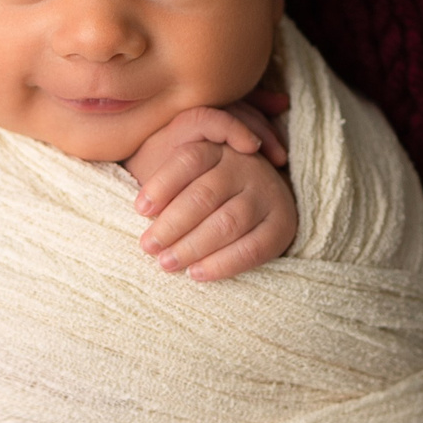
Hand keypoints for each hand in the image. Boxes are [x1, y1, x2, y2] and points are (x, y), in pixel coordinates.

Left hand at [125, 103, 298, 281]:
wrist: (264, 197)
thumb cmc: (210, 188)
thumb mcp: (189, 172)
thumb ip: (169, 180)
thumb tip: (142, 211)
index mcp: (219, 148)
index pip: (189, 160)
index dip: (162, 184)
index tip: (140, 209)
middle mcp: (246, 167)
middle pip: (204, 195)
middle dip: (171, 225)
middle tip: (148, 246)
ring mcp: (267, 195)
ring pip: (227, 223)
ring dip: (192, 247)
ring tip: (166, 263)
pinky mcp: (282, 225)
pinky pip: (252, 249)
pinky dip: (222, 264)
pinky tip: (196, 273)